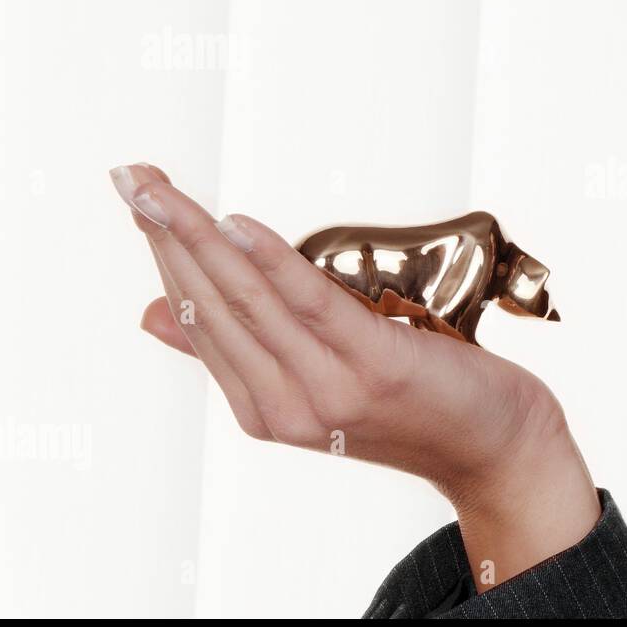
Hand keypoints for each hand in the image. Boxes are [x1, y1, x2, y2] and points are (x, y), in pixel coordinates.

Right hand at [110, 162, 601, 590]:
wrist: (496, 449)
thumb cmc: (415, 407)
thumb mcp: (319, 382)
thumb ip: (245, 353)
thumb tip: (155, 313)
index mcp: (264, 410)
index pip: (199, 321)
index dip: (165, 255)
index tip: (139, 197)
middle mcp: (286, 407)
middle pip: (213, 307)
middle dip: (167, 236)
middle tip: (130, 177)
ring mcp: (329, 390)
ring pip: (249, 301)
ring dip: (198, 238)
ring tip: (160, 190)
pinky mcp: (375, 366)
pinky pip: (312, 305)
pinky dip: (271, 261)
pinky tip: (235, 224)